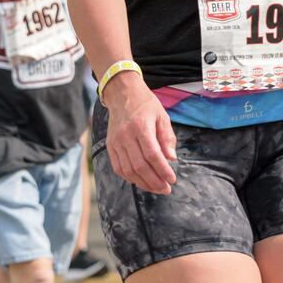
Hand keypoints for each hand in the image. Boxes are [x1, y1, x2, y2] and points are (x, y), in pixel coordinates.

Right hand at [102, 73, 177, 193]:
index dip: (163, 170)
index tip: (172, 179)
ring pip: (128, 170)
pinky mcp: (110, 146)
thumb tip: (171, 158)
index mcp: (141, 126)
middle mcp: (126, 136)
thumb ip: (167, 137)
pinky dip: (130, 178)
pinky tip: (141, 182)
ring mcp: (116, 142)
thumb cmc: (146, 105)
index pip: (152, 155)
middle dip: (154, 181)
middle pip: (139, 166)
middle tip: (166, 189)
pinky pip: (118, 168)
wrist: (122, 94)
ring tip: (156, 188)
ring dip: (143, 183)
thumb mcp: (162, 116)